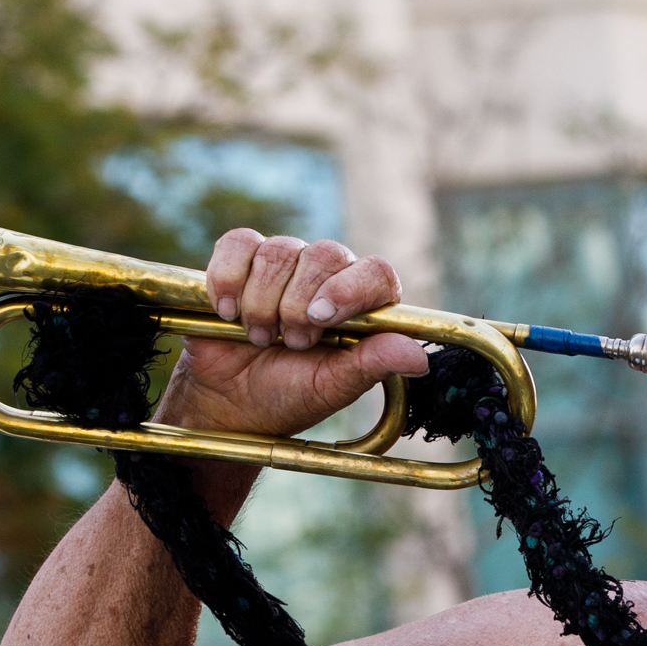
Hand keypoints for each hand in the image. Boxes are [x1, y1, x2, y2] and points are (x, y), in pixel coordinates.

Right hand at [161, 230, 427, 439]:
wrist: (229, 402)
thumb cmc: (288, 395)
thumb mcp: (331, 388)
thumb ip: (372, 366)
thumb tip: (418, 357)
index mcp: (363, 306)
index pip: (376, 272)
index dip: (349, 289)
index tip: (320, 318)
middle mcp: (329, 277)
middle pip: (325, 255)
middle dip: (298, 304)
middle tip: (290, 342)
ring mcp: (286, 264)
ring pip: (280, 251)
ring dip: (262, 303)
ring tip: (261, 338)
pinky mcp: (242, 259)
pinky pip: (238, 244)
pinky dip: (228, 278)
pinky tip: (227, 311)